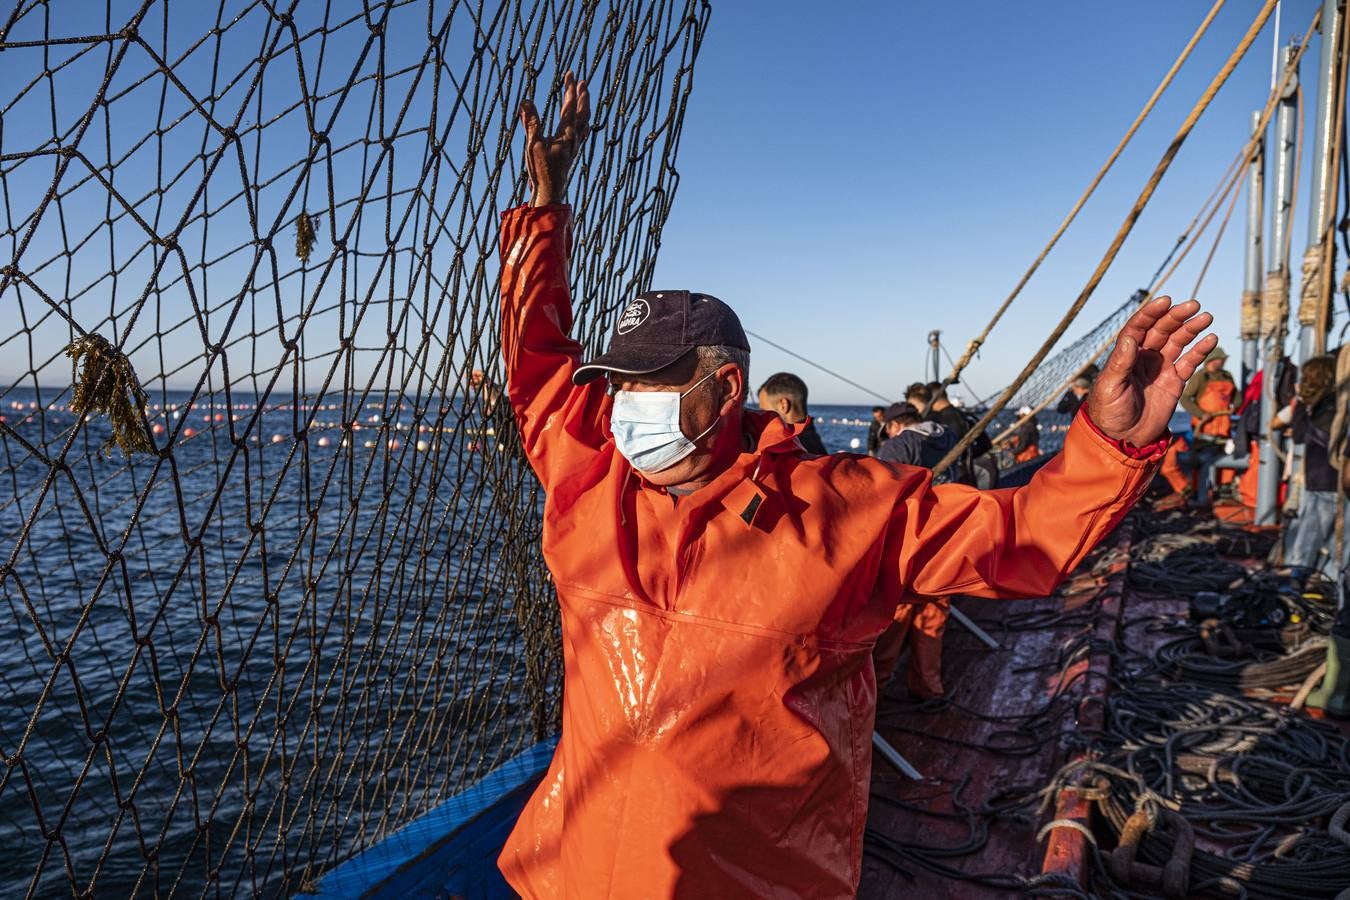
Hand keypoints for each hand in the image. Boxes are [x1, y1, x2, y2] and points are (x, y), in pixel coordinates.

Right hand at [520, 71, 590, 206]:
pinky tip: (579, 123)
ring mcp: (574, 146)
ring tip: (584, 98)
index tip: (571, 73)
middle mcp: (574, 138)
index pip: (570, 105)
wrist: (550, 192)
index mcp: (567, 134)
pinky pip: (581, 133)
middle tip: (582, 82)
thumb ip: (531, 123)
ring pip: (584, 123)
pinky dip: (582, 122)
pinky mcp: (571, 153)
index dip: (570, 88)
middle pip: (583, 112)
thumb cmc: (541, 170)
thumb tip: (526, 102)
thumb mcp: (533, 145)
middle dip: (582, 96)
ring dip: (584, 108)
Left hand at [1087, 296, 1215, 446]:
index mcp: (1125, 355)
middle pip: (1161, 330)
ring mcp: (1160, 368)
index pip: (1138, 328)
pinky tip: (1211, 339)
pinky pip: (1189, 362)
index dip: (1151, 313)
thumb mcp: (1110, 387)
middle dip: (1176, 317)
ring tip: (1206, 317)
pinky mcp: (1174, 382)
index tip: (1165, 301)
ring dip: (1191, 329)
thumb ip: (1121, 363)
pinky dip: (1200, 351)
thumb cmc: (1109, 412)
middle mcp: (1143, 357)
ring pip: (1178, 342)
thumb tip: (1130, 338)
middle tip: (1193, 305)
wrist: (1124, 438)